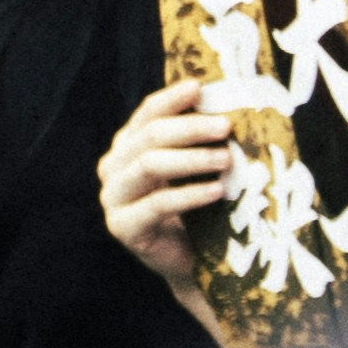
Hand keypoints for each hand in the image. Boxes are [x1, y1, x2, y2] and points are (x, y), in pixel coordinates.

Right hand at [99, 78, 233, 286]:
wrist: (192, 260)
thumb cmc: (199, 208)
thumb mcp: (198, 168)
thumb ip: (202, 140)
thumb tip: (234, 106)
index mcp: (128, 147)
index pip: (146, 114)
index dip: (171, 99)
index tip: (199, 87)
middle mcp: (114, 168)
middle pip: (149, 137)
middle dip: (190, 128)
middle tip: (226, 126)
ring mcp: (113, 198)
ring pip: (149, 165)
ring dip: (192, 159)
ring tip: (227, 159)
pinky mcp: (123, 227)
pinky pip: (157, 204)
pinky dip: (190, 194)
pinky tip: (217, 192)